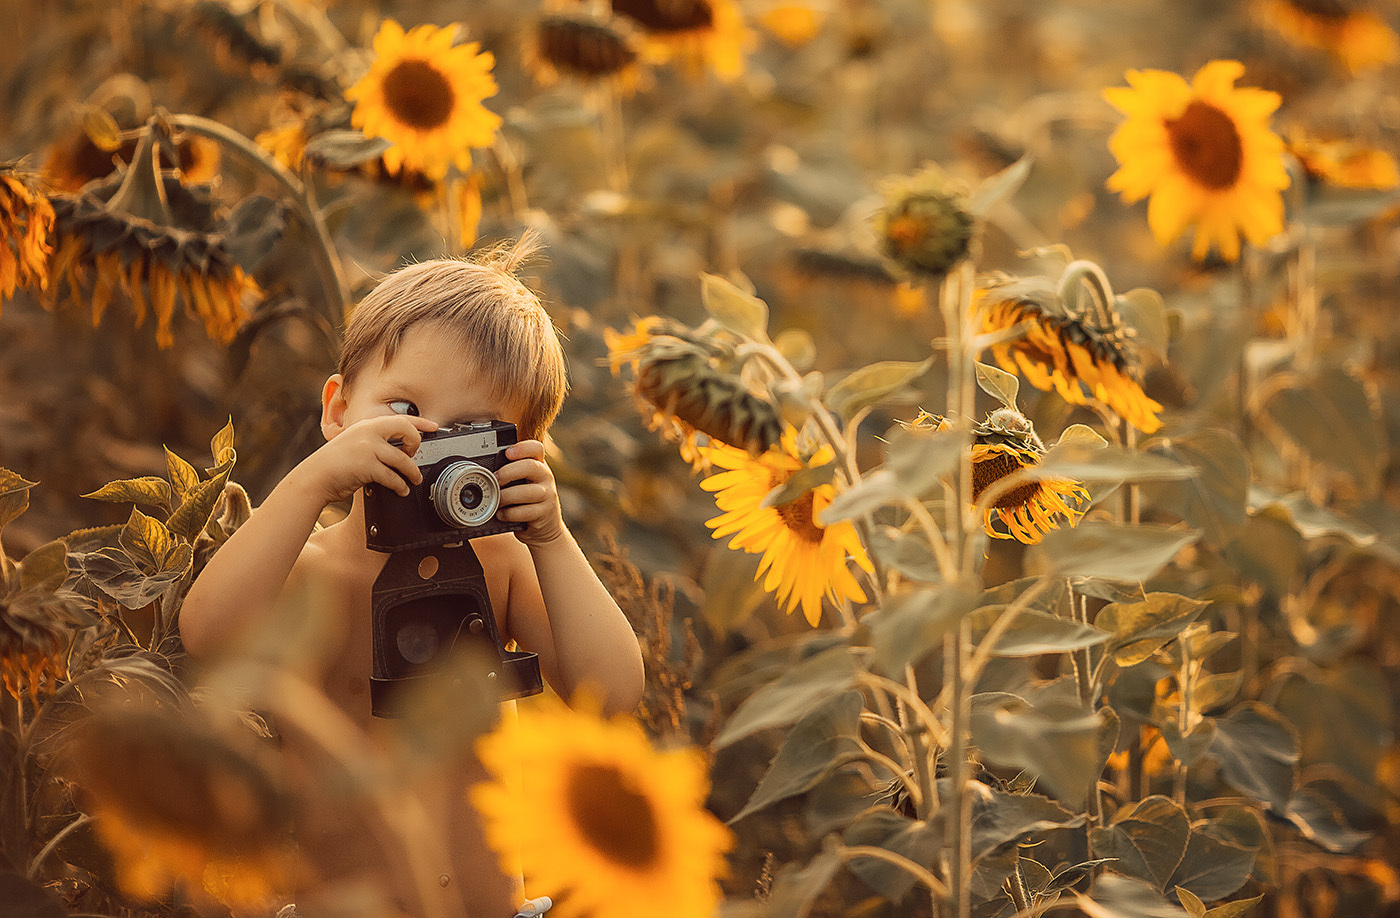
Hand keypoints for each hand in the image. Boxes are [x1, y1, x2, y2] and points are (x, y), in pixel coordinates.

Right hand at [299, 414, 438, 504]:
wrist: (314, 477)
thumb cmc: (334, 464)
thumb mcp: (354, 443)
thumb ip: (373, 441)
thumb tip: (399, 449)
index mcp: (367, 425)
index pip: (400, 418)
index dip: (421, 422)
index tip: (434, 427)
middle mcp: (368, 432)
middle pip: (407, 431)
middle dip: (417, 444)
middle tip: (415, 455)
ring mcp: (368, 448)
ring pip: (403, 459)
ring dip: (412, 472)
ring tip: (414, 479)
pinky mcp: (367, 466)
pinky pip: (393, 477)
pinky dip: (400, 485)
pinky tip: (401, 489)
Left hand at [496, 440, 564, 544]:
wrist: (544, 527)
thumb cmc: (526, 502)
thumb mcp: (521, 483)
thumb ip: (509, 474)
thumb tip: (481, 471)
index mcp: (538, 465)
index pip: (536, 448)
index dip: (522, 448)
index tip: (507, 453)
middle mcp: (545, 477)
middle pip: (530, 466)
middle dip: (508, 472)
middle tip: (495, 480)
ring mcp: (547, 495)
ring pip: (527, 492)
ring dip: (506, 496)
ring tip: (496, 501)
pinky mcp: (545, 513)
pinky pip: (525, 512)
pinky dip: (509, 514)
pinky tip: (501, 514)